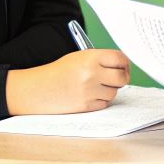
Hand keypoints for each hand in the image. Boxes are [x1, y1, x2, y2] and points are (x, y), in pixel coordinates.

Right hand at [6, 49, 129, 113]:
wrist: (38, 88)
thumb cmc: (59, 72)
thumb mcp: (79, 58)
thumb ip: (101, 60)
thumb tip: (123, 66)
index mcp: (90, 57)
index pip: (120, 59)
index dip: (125, 63)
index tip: (124, 66)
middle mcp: (92, 73)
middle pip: (122, 78)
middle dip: (121, 78)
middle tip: (115, 78)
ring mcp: (89, 91)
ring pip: (114, 92)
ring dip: (108, 90)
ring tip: (94, 86)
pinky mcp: (86, 105)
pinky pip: (104, 104)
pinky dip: (100, 101)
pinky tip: (87, 95)